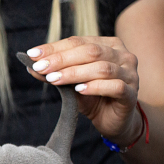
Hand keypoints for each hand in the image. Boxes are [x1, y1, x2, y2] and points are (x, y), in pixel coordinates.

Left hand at [25, 36, 143, 147]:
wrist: (114, 121)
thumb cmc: (93, 98)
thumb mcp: (71, 84)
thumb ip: (55, 73)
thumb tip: (31, 66)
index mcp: (108, 45)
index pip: (78, 42)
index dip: (54, 48)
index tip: (33, 54)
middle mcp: (123, 56)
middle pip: (90, 52)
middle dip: (62, 59)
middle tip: (40, 67)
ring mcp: (130, 74)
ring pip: (102, 68)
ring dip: (74, 73)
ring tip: (54, 79)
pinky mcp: (131, 94)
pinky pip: (115, 87)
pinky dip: (95, 87)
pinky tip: (79, 90)